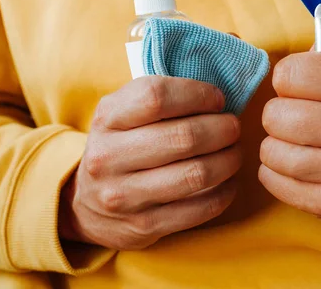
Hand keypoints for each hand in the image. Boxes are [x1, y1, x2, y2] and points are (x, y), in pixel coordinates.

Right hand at [59, 76, 241, 249]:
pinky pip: (201, 208)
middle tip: (233, 127)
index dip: (198, 94)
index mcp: (106, 118)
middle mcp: (109, 157)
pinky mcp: (144, 226)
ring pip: (196, 174)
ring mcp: (124, 196)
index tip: (217, 99)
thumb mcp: (122, 114)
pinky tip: (229, 181)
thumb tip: (217, 95)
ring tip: (235, 151)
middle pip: (184, 137)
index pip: (157, 96)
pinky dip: (225, 192)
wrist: (85, 206)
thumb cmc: (120, 146)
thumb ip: (158, 98)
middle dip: (222, 128)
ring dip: (229, 160)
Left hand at [259, 19, 320, 228]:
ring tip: (295, 141)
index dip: (289, 77)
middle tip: (297, 116)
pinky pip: (272, 181)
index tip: (302, 86)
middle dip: (279, 113)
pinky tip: (294, 163)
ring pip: (271, 151)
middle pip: (276, 115)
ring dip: (275, 143)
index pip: (290, 73)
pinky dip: (273, 170)